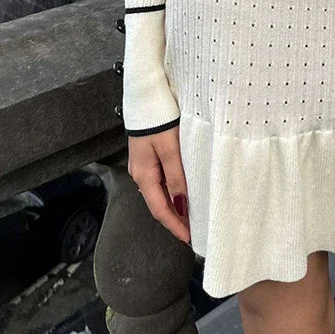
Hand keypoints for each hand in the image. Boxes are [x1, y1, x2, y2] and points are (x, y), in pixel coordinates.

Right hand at [127, 126, 190, 243]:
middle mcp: (140, 172)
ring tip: (192, 213)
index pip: (160, 209)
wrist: (146, 95)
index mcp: (143, 174)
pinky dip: (172, 189)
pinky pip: (161, 179)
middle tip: (194, 229)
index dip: (174, 225)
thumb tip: (181, 206)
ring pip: (160, 191)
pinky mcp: (149, 154)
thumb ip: (176, 177)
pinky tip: (182, 190)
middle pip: (158, 202)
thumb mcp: (170, 149)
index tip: (189, 238)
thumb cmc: (159, 120)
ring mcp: (143, 164)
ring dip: (174, 203)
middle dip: (175, 218)